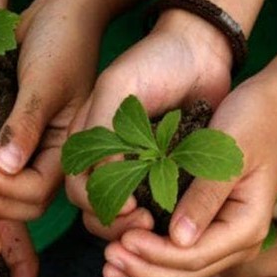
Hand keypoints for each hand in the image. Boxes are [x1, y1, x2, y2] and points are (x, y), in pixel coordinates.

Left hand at [0, 0, 103, 224]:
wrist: (61, 12)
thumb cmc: (62, 41)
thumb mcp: (45, 81)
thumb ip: (26, 124)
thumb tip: (5, 166)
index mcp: (68, 150)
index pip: (37, 194)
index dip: (7, 191)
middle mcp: (51, 157)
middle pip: (22, 204)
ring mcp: (33, 150)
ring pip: (6, 193)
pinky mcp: (13, 138)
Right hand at [65, 11, 233, 241]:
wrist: (199, 48)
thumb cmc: (153, 60)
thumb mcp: (118, 88)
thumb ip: (103, 131)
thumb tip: (101, 182)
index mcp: (86, 142)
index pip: (78, 190)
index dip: (98, 205)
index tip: (130, 208)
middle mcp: (105, 160)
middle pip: (96, 210)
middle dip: (117, 224)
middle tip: (147, 225)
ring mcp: (134, 169)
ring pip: (123, 215)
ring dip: (136, 227)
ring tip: (161, 226)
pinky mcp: (163, 173)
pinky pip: (153, 205)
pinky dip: (160, 218)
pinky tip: (176, 221)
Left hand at [99, 74, 276, 276]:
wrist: (274, 104)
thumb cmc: (254, 120)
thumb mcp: (228, 155)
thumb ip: (204, 198)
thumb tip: (179, 240)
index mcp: (246, 227)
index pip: (193, 257)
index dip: (155, 254)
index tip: (123, 239)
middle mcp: (239, 242)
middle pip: (185, 274)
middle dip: (143, 270)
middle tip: (107, 258)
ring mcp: (226, 238)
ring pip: (180, 271)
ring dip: (143, 271)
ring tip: (108, 265)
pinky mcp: (211, 229)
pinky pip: (179, 255)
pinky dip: (150, 258)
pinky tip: (125, 256)